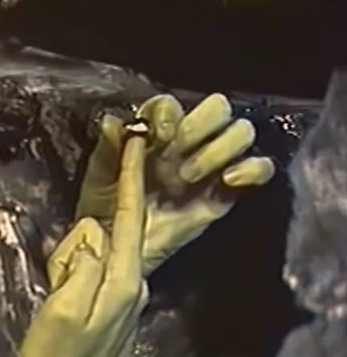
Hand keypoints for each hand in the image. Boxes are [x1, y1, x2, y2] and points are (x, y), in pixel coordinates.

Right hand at [14, 132, 149, 356]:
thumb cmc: (59, 356)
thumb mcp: (64, 307)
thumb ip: (83, 263)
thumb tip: (93, 233)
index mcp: (125, 279)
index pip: (131, 215)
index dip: (132, 176)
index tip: (136, 141)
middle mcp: (134, 282)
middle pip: (110, 232)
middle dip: (84, 236)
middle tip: (59, 274)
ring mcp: (126, 293)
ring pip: (97, 250)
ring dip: (72, 262)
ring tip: (57, 291)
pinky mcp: (114, 302)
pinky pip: (94, 267)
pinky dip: (75, 271)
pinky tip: (62, 295)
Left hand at [76, 93, 274, 274]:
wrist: (118, 252)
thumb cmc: (103, 209)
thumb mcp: (97, 179)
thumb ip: (107, 149)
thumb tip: (112, 121)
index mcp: (153, 131)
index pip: (172, 104)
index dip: (170, 114)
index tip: (161, 137)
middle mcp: (185, 141)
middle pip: (216, 108)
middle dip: (202, 125)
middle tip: (178, 157)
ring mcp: (210, 165)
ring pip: (240, 132)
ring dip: (221, 148)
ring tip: (190, 177)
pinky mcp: (227, 192)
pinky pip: (259, 169)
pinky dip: (253, 169)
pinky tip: (229, 180)